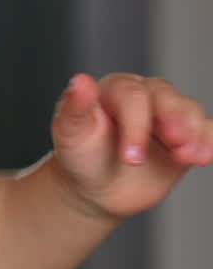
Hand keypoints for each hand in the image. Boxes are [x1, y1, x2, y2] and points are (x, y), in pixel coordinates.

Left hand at [51, 72, 212, 218]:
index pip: (133, 98)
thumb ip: (75, 108)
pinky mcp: (187, 135)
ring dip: (194, 133)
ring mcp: (168, 114)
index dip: (136, 125)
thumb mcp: (71, 135)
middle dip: (175, 121)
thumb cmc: (81, 156)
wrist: (98, 187)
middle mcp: (146, 95)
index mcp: (115, 89)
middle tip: (176, 144)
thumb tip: (80, 81)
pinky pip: (206, 131)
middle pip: (168, 98)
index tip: (131, 159)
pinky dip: (209, 140)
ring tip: (191, 157)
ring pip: (190, 112)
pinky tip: (206, 155)